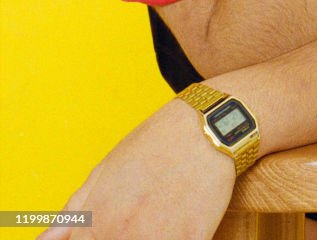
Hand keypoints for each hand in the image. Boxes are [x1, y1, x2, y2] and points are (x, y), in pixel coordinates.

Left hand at [37, 99, 234, 239]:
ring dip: (145, 238)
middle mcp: (122, 236)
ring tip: (153, 220)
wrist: (205, 127)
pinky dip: (172, 239)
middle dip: (121, 237)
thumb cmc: (152, 145)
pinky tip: (173, 224)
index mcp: (96, 223)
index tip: (105, 231)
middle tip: (136, 220)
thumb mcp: (104, 172)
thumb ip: (72, 215)